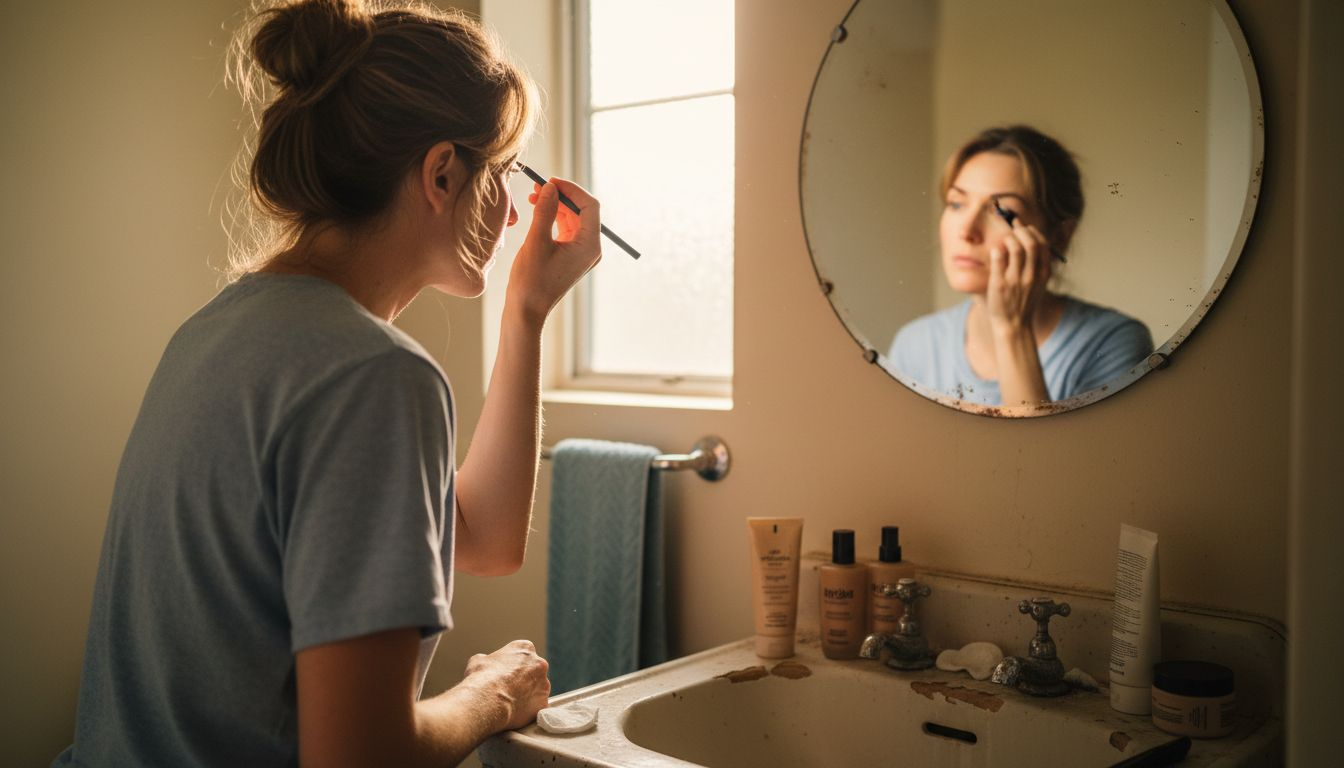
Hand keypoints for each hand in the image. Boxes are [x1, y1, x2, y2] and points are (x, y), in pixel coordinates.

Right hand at [461, 639, 550, 730]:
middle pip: (534, 672)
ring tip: (510, 703)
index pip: (523, 655)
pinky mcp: (543, 703)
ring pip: (538, 690)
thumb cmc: (481, 678)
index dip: (512, 666)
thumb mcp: (478, 661)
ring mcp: (544, 684)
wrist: (487, 701)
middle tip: (508, 689)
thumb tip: (485, 664)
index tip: (504, 674)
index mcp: (525, 649)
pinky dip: (529, 711)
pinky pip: (537, 707)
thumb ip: (488, 660)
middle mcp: (539, 664)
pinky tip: (515, 713)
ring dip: (528, 695)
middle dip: (523, 680)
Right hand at [507, 177, 602, 325]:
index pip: (590, 206)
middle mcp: (590, 248)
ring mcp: (581, 252)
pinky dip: (553, 217)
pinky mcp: (570, 255)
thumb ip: (544, 211)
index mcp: (590, 245)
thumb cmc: (531, 281)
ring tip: (533, 195)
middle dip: (562, 195)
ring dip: (555, 205)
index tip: (550, 181)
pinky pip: (566, 228)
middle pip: (583, 210)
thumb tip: (549, 187)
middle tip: (539, 185)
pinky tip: (537, 208)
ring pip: (573, 218)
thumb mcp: (536, 242)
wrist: (526, 310)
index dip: (571, 189)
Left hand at [985, 219, 1052, 332]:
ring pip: (1015, 248)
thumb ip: (1037, 266)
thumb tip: (1030, 243)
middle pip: (1030, 243)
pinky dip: (997, 250)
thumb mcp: (1038, 285)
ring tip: (1004, 240)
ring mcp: (1015, 279)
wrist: (1014, 326)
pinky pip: (998, 259)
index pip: (1043, 245)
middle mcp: (1031, 275)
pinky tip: (996, 250)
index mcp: (1043, 274)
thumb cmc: (1024, 304)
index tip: (1024, 227)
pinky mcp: (1000, 284)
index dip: (1033, 232)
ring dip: (1008, 238)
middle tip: (1013, 229)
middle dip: (1021, 231)